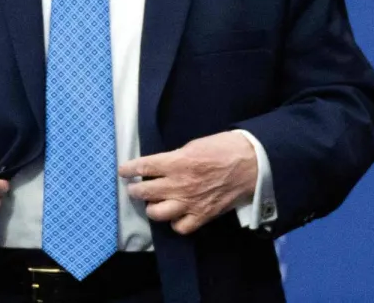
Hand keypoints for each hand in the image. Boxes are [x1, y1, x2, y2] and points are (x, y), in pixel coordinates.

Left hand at [119, 131, 257, 235]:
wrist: (251, 163)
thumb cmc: (223, 148)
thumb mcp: (193, 145)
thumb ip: (175, 158)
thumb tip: (162, 166)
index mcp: (176, 162)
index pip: (143, 167)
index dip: (129, 169)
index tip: (122, 170)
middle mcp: (179, 184)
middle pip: (145, 192)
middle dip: (135, 190)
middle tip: (134, 188)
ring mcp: (190, 202)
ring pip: (157, 213)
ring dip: (151, 208)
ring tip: (151, 203)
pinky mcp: (203, 215)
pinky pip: (180, 227)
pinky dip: (174, 223)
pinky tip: (175, 216)